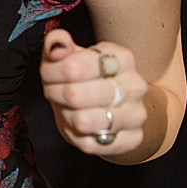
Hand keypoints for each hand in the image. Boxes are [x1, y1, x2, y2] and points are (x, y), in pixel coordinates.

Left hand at [41, 28, 148, 155]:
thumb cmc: (89, 78)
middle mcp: (135, 86)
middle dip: (55, 94)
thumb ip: (59, 45)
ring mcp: (137, 114)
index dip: (52, 72)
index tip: (49, 74)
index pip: (73, 66)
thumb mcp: (71, 56)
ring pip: (83, 121)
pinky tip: (81, 126)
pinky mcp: (133, 140)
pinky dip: (77, 136)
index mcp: (122, 58)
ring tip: (70, 109)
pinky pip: (90, 144)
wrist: (119, 107)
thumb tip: (57, 44)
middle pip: (74, 94)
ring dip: (66, 116)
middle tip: (56, 92)